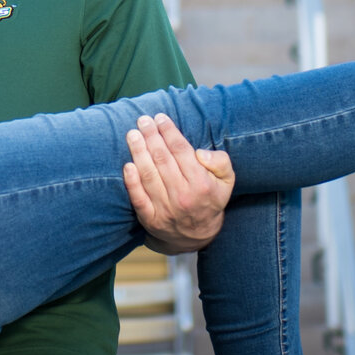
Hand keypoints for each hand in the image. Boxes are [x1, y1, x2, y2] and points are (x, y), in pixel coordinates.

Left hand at [125, 114, 233, 253]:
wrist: (197, 236)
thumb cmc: (210, 199)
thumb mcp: (227, 181)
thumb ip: (220, 162)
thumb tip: (199, 153)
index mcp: (201, 184)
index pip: (181, 151)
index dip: (169, 132)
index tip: (160, 118)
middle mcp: (182, 196)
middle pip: (162, 159)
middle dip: (151, 136)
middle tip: (143, 120)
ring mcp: (165, 209)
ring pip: (149, 175)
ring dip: (138, 152)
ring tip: (132, 135)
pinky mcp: (151, 219)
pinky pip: (138, 198)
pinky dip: (131, 181)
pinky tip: (127, 165)